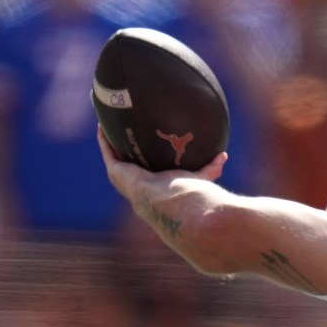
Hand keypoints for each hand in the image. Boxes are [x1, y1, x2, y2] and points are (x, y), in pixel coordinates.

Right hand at [100, 131, 226, 233]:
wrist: (170, 202)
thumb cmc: (188, 194)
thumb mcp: (200, 177)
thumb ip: (211, 168)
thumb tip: (224, 156)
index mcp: (154, 186)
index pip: (148, 171)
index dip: (144, 159)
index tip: (145, 145)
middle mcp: (136, 183)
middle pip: (127, 162)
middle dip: (125, 148)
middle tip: (123, 131)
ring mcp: (124, 178)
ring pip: (114, 156)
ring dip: (110, 141)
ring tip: (108, 123)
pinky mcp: (116, 171)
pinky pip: (108, 151)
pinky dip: (104, 138)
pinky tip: (102, 123)